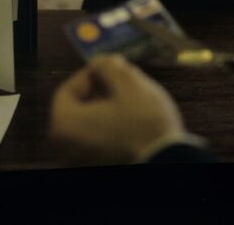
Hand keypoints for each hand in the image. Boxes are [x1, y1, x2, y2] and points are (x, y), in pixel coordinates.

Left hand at [49, 54, 184, 164]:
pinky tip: (134, 124)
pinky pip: (99, 144)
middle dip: (100, 92)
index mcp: (65, 126)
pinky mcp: (100, 169)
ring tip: (133, 101)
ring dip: (108, 111)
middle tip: (122, 82)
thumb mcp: (129, 82)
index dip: (90, 74)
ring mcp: (82, 163)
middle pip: (78, 111)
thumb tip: (102, 62)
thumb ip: (108, 66)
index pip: (67, 91)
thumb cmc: (146, 125)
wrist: (168, 162)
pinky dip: (112, 131)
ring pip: (90, 128)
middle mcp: (66, 149)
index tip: (110, 69)